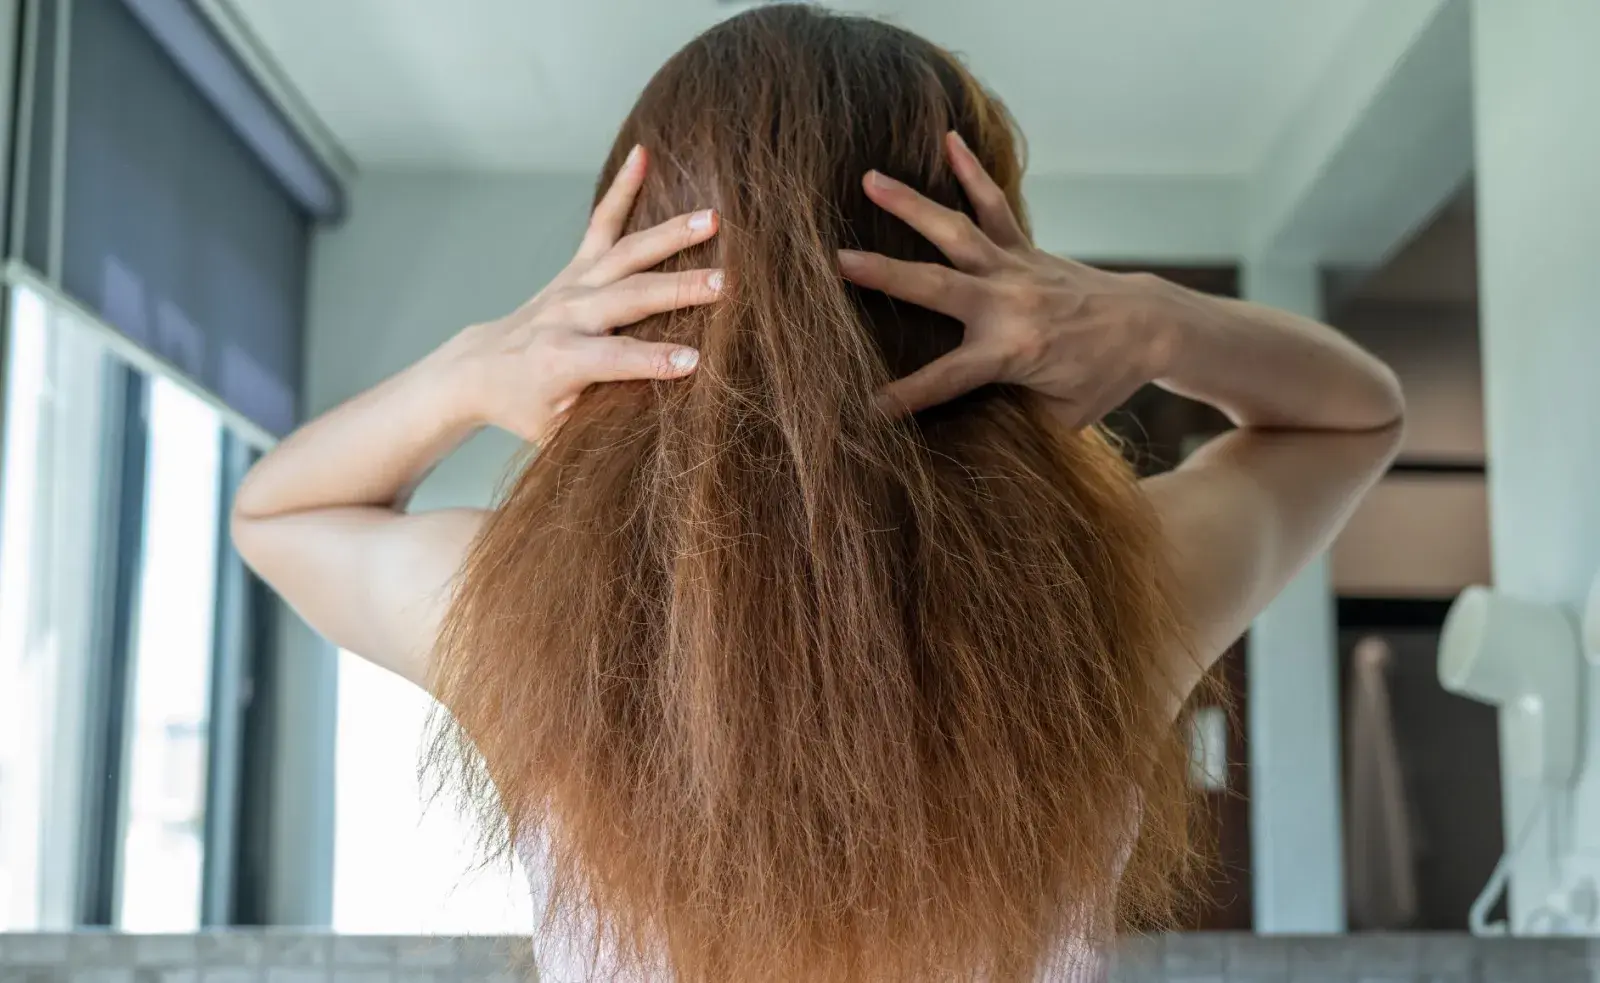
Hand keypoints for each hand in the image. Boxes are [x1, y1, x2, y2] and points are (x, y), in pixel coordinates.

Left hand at [447, 145, 722, 441]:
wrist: (480, 368)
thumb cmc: (527, 407)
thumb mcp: (561, 430)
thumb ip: (605, 418)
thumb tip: (664, 418)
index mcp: (561, 360)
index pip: (614, 360)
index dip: (652, 361)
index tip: (695, 362)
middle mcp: (567, 315)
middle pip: (628, 297)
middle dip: (677, 289)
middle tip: (724, 283)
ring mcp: (573, 284)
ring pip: (626, 254)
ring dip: (671, 235)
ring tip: (712, 220)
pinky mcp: (577, 266)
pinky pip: (602, 222)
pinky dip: (622, 188)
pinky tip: (644, 154)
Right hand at [837, 132, 1189, 427]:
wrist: (1147, 327)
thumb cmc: (1101, 380)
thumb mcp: (1058, 419)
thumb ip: (1010, 419)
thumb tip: (960, 432)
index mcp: (1013, 352)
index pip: (945, 379)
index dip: (904, 396)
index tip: (863, 407)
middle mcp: (1008, 304)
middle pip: (935, 286)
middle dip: (885, 275)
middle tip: (837, 261)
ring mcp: (1016, 269)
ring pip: (956, 231)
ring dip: (910, 204)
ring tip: (869, 180)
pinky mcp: (1025, 249)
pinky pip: (995, 205)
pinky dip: (972, 171)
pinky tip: (948, 138)